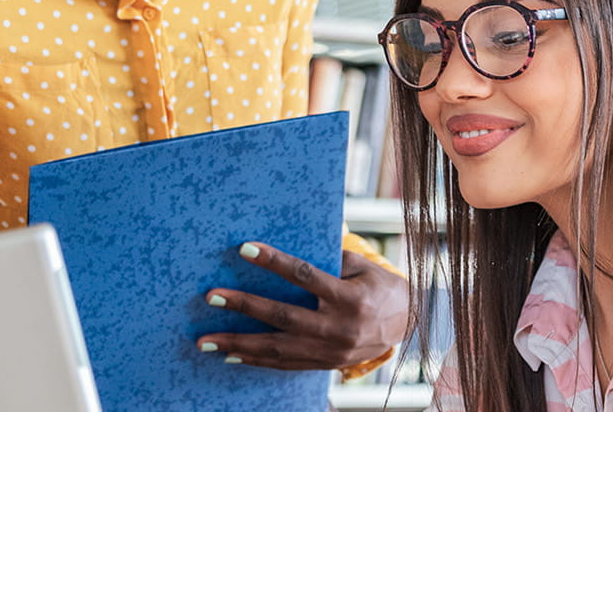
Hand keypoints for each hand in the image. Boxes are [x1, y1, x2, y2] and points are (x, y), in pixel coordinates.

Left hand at [196, 242, 410, 375]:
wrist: (407, 324)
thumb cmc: (378, 286)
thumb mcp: (361, 268)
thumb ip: (327, 261)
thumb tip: (282, 249)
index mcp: (350, 297)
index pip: (305, 276)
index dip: (274, 262)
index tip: (244, 248)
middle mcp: (340, 328)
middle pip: (283, 317)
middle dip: (244, 307)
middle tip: (211, 297)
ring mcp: (331, 352)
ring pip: (277, 349)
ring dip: (238, 344)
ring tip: (205, 340)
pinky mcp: (324, 365)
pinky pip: (284, 365)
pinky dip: (255, 361)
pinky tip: (228, 356)